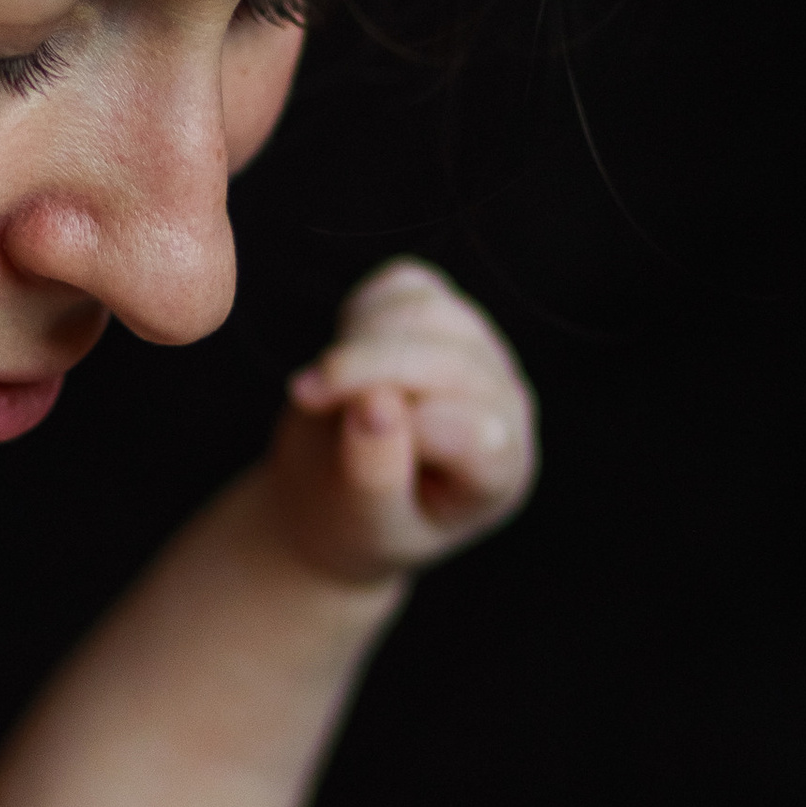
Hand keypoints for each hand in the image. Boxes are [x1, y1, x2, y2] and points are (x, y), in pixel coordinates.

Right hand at [265, 258, 538, 582]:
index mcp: (500, 471)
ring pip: (427, 313)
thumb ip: (374, 472)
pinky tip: (343, 357)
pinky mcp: (445, 315)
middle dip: (370, 368)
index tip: (329, 431)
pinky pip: (405, 286)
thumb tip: (375, 399)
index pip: (469, 432)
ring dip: (359, 340)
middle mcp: (503, 405)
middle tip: (302, 393)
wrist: (339, 496)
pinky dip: (361, 311)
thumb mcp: (363, 520)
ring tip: (320, 389)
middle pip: (450, 362)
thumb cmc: (356, 520)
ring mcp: (479, 353)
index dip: (398, 426)